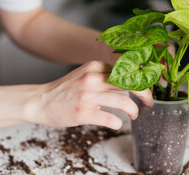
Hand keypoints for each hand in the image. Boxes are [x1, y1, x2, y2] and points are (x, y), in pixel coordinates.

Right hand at [34, 61, 150, 129]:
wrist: (41, 101)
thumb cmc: (66, 90)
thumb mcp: (85, 74)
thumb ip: (104, 75)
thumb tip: (129, 81)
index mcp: (95, 66)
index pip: (126, 71)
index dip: (140, 81)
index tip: (146, 89)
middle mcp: (93, 78)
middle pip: (130, 83)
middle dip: (144, 94)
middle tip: (148, 102)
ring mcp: (88, 95)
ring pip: (124, 101)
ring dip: (133, 110)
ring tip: (134, 115)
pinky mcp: (84, 112)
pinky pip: (111, 118)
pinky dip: (118, 122)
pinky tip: (117, 123)